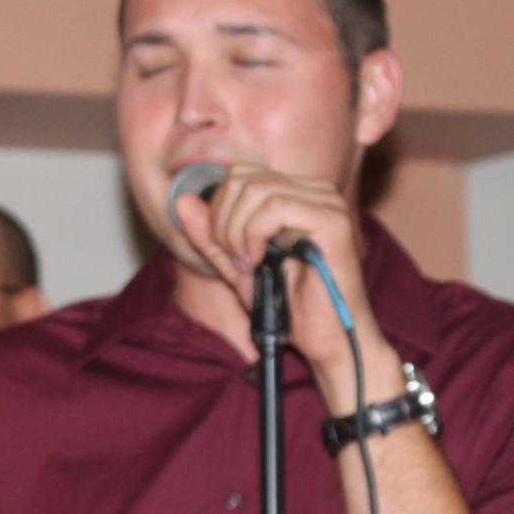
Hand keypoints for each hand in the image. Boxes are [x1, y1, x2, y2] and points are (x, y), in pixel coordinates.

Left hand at [172, 165, 397, 413]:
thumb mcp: (236, 267)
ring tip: (248, 264)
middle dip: (224, 222)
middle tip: (236, 261)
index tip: (226, 251)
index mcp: (297, 193)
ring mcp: (327, 202)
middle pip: (242, 178)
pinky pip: (275, 208)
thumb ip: (210, 235)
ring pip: (255, 190)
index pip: (240, 173)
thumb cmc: (290, 306)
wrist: (326, 340)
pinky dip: (254, 235)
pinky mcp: (332, 220)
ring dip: (237, 232)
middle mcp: (315, 190)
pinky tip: (259, 261)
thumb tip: (181, 200)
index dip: (219, 210)